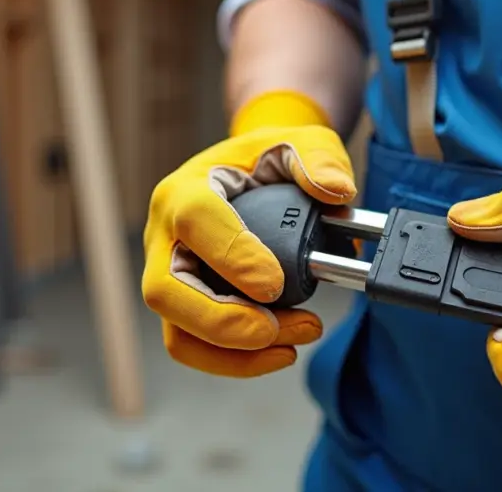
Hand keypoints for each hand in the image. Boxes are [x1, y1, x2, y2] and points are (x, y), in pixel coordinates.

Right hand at [142, 124, 356, 376]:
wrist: (248, 176)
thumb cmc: (266, 160)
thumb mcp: (298, 139)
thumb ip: (319, 158)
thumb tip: (337, 191)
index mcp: (185, 189)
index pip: (194, 222)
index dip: (231, 256)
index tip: (275, 283)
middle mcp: (164, 236)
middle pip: (165, 292)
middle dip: (223, 321)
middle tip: (278, 329)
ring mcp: (168, 276)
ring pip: (178, 333)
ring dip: (234, 352)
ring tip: (293, 342)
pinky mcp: (183, 308)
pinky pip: (195, 348)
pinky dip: (236, 362)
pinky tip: (281, 351)